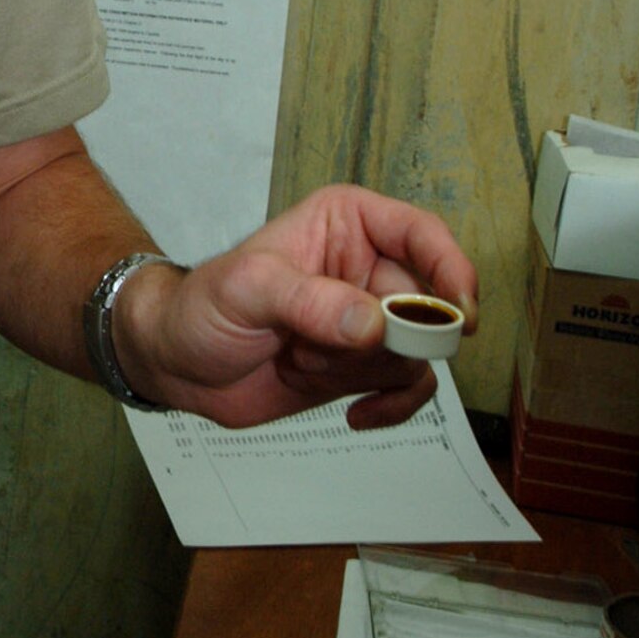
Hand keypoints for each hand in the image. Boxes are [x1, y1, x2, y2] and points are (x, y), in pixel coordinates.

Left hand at [115, 186, 477, 431]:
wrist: (177, 364)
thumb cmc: (202, 306)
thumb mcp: (247, 290)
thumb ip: (309, 302)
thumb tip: (374, 324)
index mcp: (347, 223)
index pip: (421, 234)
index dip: (451, 269)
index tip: (460, 315)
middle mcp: (366, 267)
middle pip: (425, 305)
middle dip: (379, 341)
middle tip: (320, 349)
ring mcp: (368, 320)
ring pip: (415, 353)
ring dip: (361, 372)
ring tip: (300, 362)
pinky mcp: (363, 365)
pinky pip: (409, 387)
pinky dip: (391, 406)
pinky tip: (356, 414)